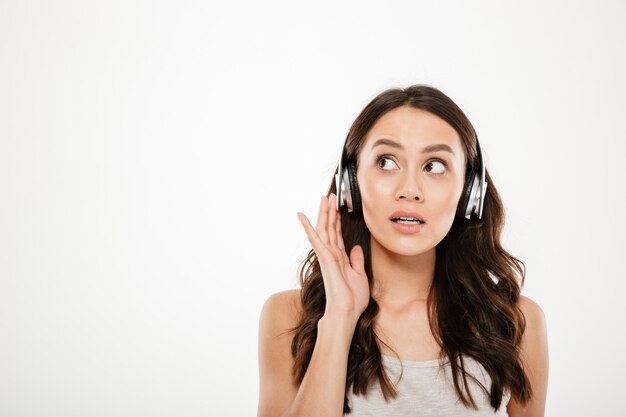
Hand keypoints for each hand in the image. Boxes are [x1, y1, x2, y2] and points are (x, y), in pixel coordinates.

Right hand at [297, 193, 369, 323]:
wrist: (346, 312)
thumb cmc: (352, 299)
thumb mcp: (360, 275)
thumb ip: (356, 260)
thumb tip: (357, 248)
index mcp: (339, 258)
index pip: (337, 234)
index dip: (337, 219)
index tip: (337, 206)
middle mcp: (331, 255)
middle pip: (329, 228)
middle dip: (330, 211)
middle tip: (330, 195)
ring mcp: (326, 256)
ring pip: (323, 229)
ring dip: (323, 213)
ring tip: (324, 198)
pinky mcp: (324, 258)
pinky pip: (315, 239)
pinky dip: (308, 227)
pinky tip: (302, 216)